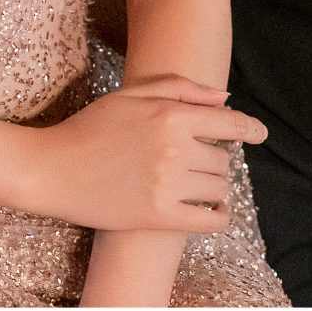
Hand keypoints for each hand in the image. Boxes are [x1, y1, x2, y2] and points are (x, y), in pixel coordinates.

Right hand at [15, 75, 266, 234]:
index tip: (259, 134)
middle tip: (192, 160)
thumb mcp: (130, 96)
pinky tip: (211, 210)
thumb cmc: (90, 128)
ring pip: (219, 188)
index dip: (250, 129)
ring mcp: (168, 185)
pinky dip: (218, 216)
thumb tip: (226, 98)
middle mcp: (174, 149)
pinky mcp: (160, 216)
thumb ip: (180, 89)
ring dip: (214, 186)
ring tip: (193, 183)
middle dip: (214, 158)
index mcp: (169, 116)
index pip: (230, 124)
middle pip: (223, 159)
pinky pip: (211, 221)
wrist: (52, 170)